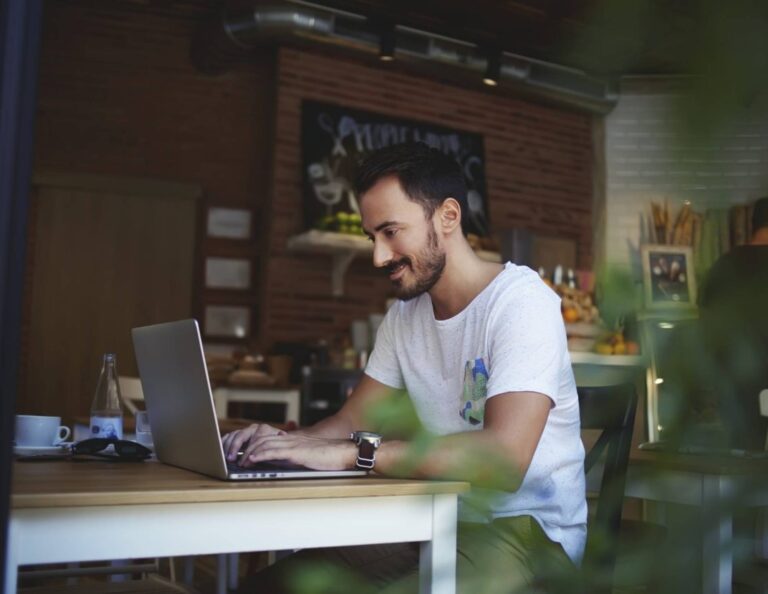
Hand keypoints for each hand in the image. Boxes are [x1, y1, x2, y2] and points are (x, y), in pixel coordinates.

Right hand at [221, 423, 285, 462]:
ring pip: (233, 435)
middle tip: (231, 460)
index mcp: (264, 430)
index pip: (253, 440)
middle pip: (240, 436)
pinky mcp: (240, 434)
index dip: (247, 452)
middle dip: (234, 448)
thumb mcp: (277, 451)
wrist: (282, 442)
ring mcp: (246, 430)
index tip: (243, 463)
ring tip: (226, 457)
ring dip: (228, 446)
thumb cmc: (279, 448)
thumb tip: (264, 454)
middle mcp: (254, 428)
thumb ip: (270, 452)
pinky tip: (220, 451)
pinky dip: (224, 442)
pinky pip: (229, 436)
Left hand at [238, 432, 356, 470]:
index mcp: (290, 439)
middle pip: (259, 437)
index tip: (237, 452)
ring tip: (238, 462)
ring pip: (263, 443)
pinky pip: (274, 451)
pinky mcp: (297, 452)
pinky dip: (259, 454)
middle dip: (243, 447)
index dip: (249, 443)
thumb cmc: (327, 457)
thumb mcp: (303, 456)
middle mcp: (289, 439)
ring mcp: (292, 444)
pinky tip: (251, 460)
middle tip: (232, 458)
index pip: (263, 436)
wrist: (343, 453)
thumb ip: (288, 457)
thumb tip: (272, 463)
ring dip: (247, 452)